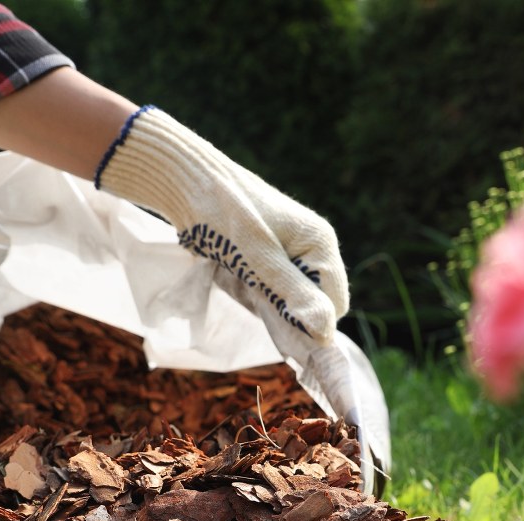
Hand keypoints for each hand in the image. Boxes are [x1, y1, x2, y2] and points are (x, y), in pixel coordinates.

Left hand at [95, 106, 348, 352]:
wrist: (188, 184)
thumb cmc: (224, 215)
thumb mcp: (258, 257)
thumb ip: (293, 292)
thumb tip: (326, 333)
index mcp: (320, 243)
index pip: (335, 303)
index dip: (312, 320)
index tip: (277, 318)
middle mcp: (313, 247)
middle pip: (318, 303)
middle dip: (292, 313)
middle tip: (256, 300)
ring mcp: (292, 251)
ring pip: (296, 299)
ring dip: (273, 304)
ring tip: (244, 286)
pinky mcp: (270, 256)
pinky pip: (276, 289)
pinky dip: (260, 295)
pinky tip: (239, 283)